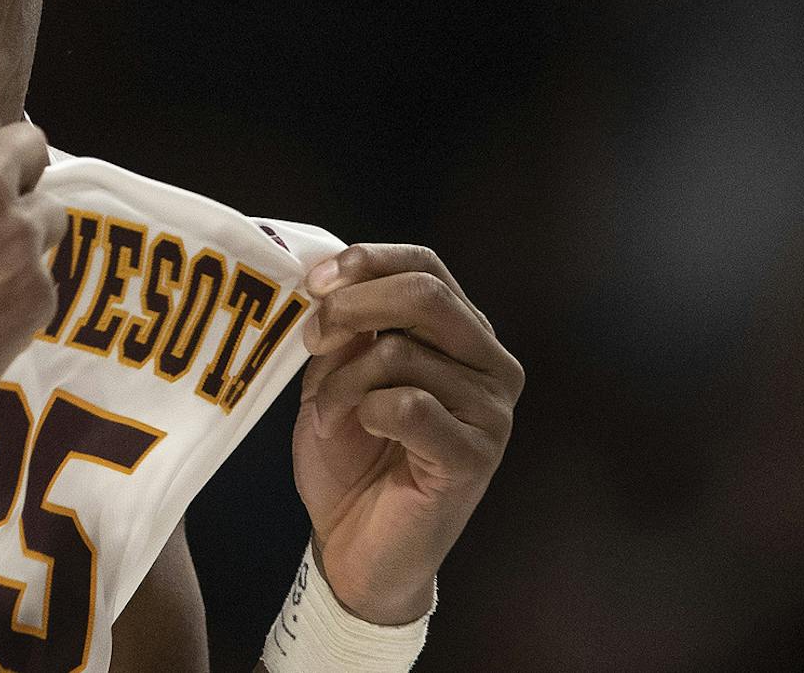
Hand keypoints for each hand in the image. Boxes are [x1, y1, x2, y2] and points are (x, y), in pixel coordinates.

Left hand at [291, 243, 522, 625]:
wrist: (353, 543)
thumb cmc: (350, 452)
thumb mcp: (338, 370)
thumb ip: (349, 324)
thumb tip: (331, 278)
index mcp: (461, 333)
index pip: (426, 265)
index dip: (367, 261)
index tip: (314, 281)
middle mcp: (490, 364)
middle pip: (425, 295)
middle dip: (352, 306)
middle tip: (312, 337)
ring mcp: (491, 411)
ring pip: (402, 354)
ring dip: (342, 380)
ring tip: (328, 414)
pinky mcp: (475, 456)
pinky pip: (407, 405)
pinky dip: (365, 412)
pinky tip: (360, 433)